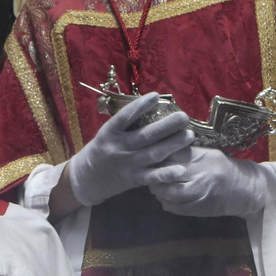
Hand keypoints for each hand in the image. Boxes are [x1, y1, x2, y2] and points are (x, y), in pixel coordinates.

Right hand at [65, 93, 194, 206]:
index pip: (125, 117)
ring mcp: (127, 164)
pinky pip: (152, 177)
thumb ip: (125, 124)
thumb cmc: (102, 150)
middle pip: (145, 135)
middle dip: (167, 125)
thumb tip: (150, 106)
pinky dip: (166, 174)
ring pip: (153, 154)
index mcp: (110, 132)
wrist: (86, 179)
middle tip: (184, 117)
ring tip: (189, 136)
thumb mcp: (107, 134)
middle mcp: (119, 147)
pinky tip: (180, 169)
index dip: (140, 106)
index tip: (156, 96)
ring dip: (173, 145)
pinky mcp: (133, 180)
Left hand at [143, 147, 266, 217]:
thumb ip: (186, 153)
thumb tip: (160, 150)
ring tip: (155, 187)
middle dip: (154, 175)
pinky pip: (176, 208)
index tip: (149, 157)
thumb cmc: (224, 168)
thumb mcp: (208, 154)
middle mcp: (201, 174)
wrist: (247, 190)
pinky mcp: (201, 208)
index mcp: (201, 157)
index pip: (170, 155)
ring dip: (158, 191)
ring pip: (169, 193)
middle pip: (167, 174)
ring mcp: (201, 192)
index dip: (156, 157)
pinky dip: (166, 204)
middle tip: (148, 174)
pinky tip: (165, 199)